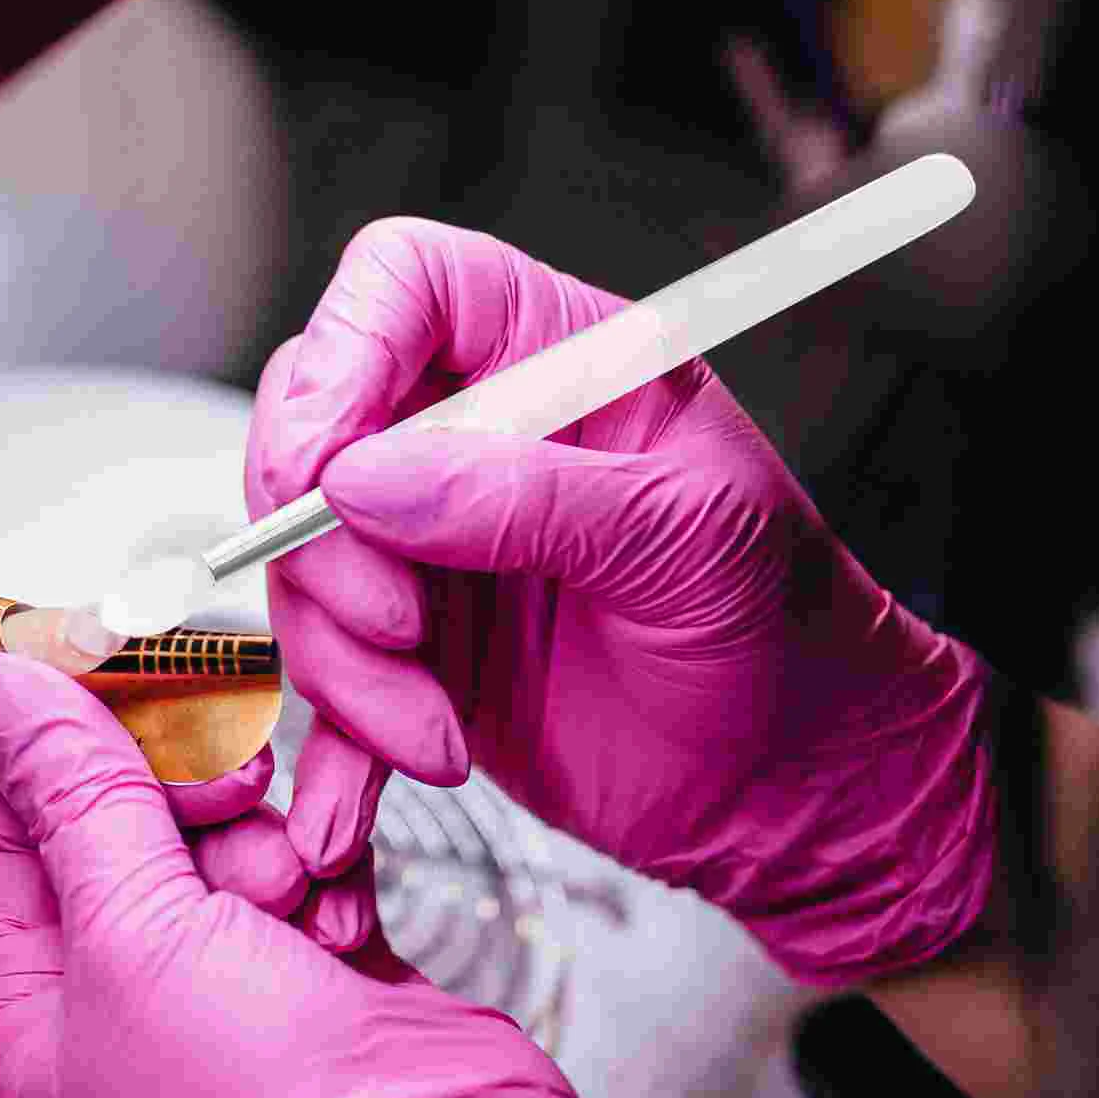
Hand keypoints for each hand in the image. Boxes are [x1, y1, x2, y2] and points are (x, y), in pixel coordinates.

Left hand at [0, 652, 655, 1097]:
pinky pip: (308, 860)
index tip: (109, 687)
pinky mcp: (319, 955)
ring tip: (299, 890)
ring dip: (269, 842)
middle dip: (187, 799)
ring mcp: (231, 976)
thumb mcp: (133, 931)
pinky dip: (332, 869)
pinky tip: (344, 920)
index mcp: (38, 1016)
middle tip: (233, 787)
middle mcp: (128, 997)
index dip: (53, 760)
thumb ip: (72, 793)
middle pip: (127, 828)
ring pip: (229, 835)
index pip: (6, 844)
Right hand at [246, 219, 998, 983]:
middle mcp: (481, 443)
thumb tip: (366, 480)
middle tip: (398, 626)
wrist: (791, 783)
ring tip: (431, 735)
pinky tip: (358, 811)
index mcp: (560, 363)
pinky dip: (334, 742)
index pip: (408, 287)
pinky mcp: (423, 652)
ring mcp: (440, 549)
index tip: (323, 465)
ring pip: (307, 564)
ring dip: (343, 664)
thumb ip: (532, 498)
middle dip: (325, 541)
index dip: (343, 356)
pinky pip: (330, 674)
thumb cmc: (783, 632)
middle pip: (318, 428)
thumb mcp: (687, 539)